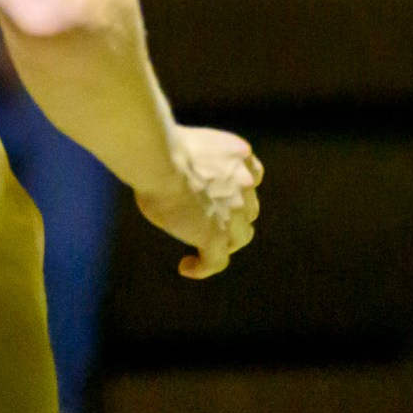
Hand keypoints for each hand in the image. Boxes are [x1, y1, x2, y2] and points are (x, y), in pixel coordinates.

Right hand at [134, 126, 262, 278]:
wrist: (161, 159)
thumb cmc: (160, 146)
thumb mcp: (191, 145)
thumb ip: (198, 160)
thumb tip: (177, 168)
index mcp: (240, 156)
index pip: (253, 177)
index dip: (240, 190)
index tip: (223, 196)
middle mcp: (245, 183)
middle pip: (248, 210)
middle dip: (233, 217)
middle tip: (209, 223)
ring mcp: (234, 212)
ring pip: (239, 237)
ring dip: (224, 242)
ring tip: (202, 249)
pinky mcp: (217, 236)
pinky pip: (217, 261)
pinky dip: (203, 267)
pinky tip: (186, 267)